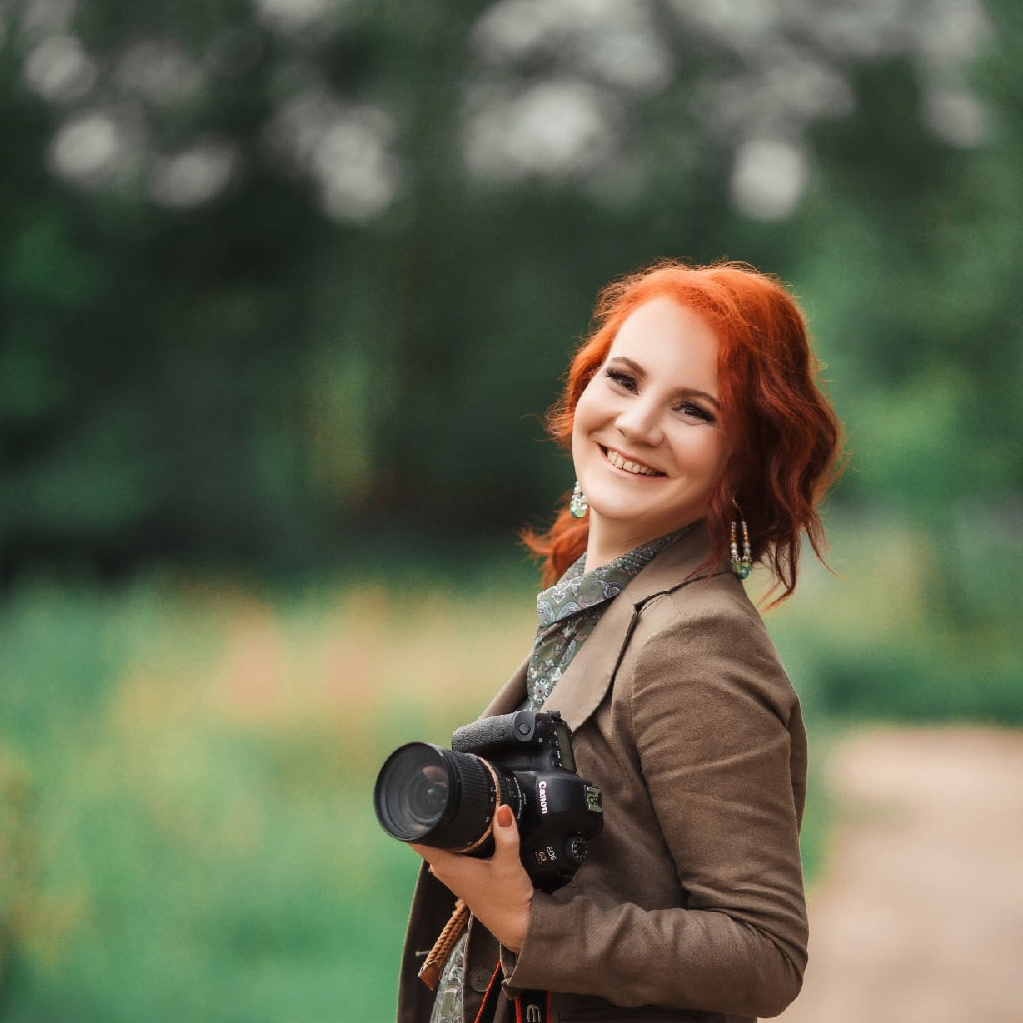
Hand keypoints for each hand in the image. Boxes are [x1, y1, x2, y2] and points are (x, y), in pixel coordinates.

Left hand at [411, 805, 533, 952]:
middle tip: (445, 786)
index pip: (417, 837)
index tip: (421, 792)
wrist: (517, 926)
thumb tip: (502, 808)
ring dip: (447, 823)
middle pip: (428, 834)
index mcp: (445, 865)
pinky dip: (457, 834)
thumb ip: (506, 837)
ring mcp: (452, 871)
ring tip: (456, 796)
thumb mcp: (508, 865)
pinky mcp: (462, 873)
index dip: (415, 814)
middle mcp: (443, 868)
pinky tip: (469, 821)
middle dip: (434, 812)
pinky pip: (452, 847)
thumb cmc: (508, 899)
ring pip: (441, 840)